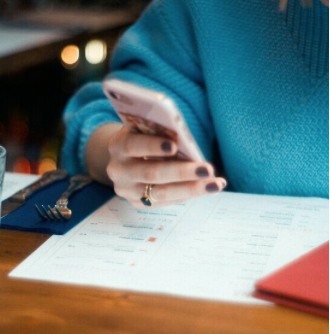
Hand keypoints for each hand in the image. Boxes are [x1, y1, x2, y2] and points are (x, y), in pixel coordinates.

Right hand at [107, 126, 226, 207]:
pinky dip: (187, 195)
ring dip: (190, 189)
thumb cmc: (142, 137)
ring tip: (215, 184)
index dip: (152, 146)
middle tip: (207, 169)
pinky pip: (165, 202)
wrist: (124, 159)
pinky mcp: (137, 203)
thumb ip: (158, 131)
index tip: (174, 146)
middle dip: (180, 172)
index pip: (133, 145)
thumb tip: (185, 139)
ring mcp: (127, 190)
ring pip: (160, 193)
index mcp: (118, 146)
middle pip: (150, 173)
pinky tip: (207, 188)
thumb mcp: (144, 129)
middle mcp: (119, 170)